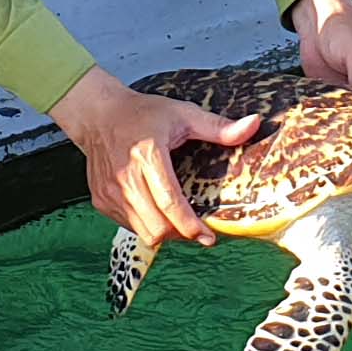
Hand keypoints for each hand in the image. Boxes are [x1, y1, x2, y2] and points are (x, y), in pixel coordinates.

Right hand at [49, 68, 258, 246]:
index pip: (170, 203)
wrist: (98, 115)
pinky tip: (156, 212)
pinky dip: (146, 225)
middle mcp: (125, 178)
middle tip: (197, 229)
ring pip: (143, 232)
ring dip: (164, 233)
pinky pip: (129, 226)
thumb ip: (218, 127)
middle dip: (180, 234)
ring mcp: (110, 192)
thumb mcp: (183, 114)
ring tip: (178, 222)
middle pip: (157, 227)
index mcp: (148, 156)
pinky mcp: (102, 201)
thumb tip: (253, 125)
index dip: (191, 226)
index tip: (208, 237)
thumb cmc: (141, 113)